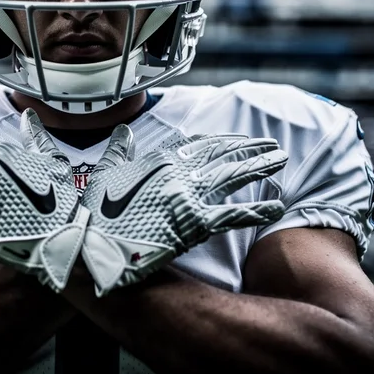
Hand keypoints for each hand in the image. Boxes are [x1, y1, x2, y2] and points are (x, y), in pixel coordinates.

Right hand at [81, 127, 288, 296]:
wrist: (92, 243)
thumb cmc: (95, 211)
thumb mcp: (103, 173)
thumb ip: (118, 150)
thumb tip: (123, 129)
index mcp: (158, 159)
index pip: (198, 144)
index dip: (222, 141)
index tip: (239, 140)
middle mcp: (177, 172)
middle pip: (221, 155)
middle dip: (249, 148)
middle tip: (272, 146)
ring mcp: (187, 196)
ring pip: (232, 175)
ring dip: (259, 166)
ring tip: (280, 159)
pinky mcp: (193, 224)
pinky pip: (233, 215)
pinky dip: (256, 210)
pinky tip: (277, 207)